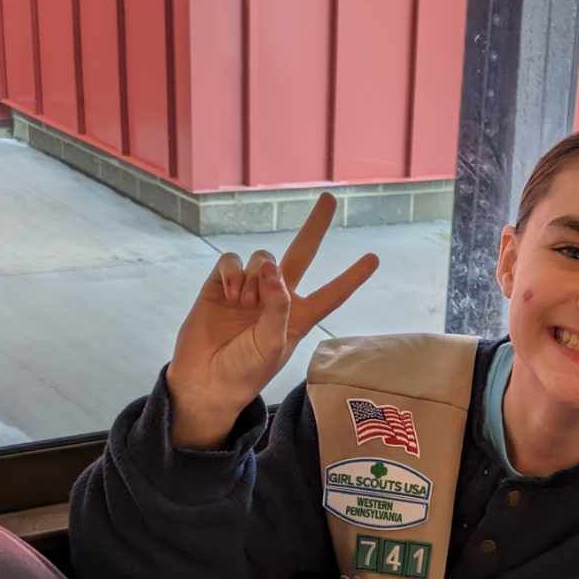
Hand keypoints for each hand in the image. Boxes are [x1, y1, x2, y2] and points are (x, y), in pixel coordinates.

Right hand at [167, 193, 378, 447]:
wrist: (204, 381)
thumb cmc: (244, 370)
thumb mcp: (271, 345)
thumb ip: (277, 306)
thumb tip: (273, 266)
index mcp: (298, 317)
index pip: (332, 293)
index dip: (352, 277)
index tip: (374, 258)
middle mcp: (276, 298)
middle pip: (301, 254)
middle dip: (315, 227)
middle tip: (330, 198)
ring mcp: (248, 289)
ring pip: (262, 258)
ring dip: (256, 276)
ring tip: (243, 304)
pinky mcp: (220, 284)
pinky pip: (232, 261)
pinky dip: (232, 272)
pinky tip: (229, 293)